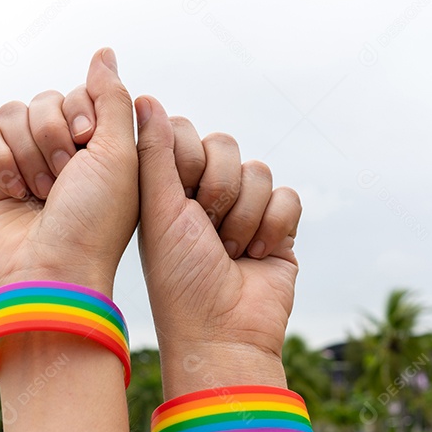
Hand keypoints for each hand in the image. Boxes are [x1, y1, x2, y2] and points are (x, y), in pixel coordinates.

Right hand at [0, 49, 135, 295]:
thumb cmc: (94, 222)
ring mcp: (29, 165)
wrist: (51, 274)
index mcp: (102, 146)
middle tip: (64, 178)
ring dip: (25, 153)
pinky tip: (13, 191)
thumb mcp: (120, 154)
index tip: (88, 147)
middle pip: (43, 101)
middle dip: (51, 138)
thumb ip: (112, 98)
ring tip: (39, 192)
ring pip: (10, 115)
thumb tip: (103, 53)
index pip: (79, 93)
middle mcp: (66, 152)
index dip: (80, 114)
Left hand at [135, 96, 301, 397]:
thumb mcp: (158, 210)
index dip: (185, 158)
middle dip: (218, 190)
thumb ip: (154, 152)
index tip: (177, 196)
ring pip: (258, 171)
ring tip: (229, 252)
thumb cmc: (179, 279)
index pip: (183, 133)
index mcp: (167, 189)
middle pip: (225, 146)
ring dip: (244, 215)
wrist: (222, 334)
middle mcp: (205, 196)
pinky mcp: (279, 228)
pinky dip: (273, 226)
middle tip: (205, 230)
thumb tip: (143, 98)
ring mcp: (244, 211)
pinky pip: (287, 195)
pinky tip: (257, 255)